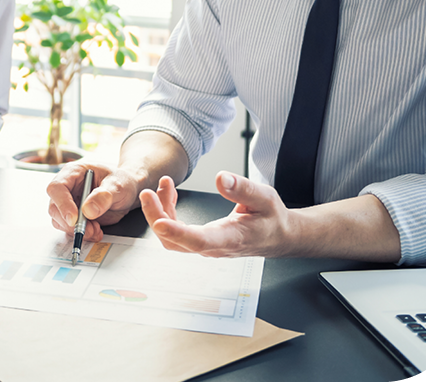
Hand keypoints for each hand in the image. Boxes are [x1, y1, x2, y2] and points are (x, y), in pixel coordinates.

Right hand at [47, 162, 141, 241]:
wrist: (128, 191)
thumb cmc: (122, 182)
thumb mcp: (118, 186)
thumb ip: (104, 196)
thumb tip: (88, 210)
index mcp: (74, 172)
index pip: (57, 187)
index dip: (62, 204)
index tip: (74, 219)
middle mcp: (67, 187)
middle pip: (55, 207)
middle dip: (70, 223)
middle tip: (89, 230)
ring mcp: (69, 202)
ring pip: (60, 220)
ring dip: (76, 230)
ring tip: (96, 230)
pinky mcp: (73, 215)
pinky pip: (69, 228)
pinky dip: (81, 233)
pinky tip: (95, 231)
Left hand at [140, 171, 293, 257]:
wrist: (278, 235)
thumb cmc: (271, 218)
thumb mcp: (264, 197)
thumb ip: (242, 188)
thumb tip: (220, 178)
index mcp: (230, 238)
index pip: (199, 241)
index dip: (177, 233)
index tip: (159, 222)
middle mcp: (213, 247)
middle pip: (174, 242)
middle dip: (156, 217)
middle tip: (147, 193)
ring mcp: (204, 246)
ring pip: (171, 237)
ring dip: (160, 211)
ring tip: (164, 184)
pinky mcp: (199, 240)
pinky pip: (175, 230)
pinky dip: (167, 211)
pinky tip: (169, 193)